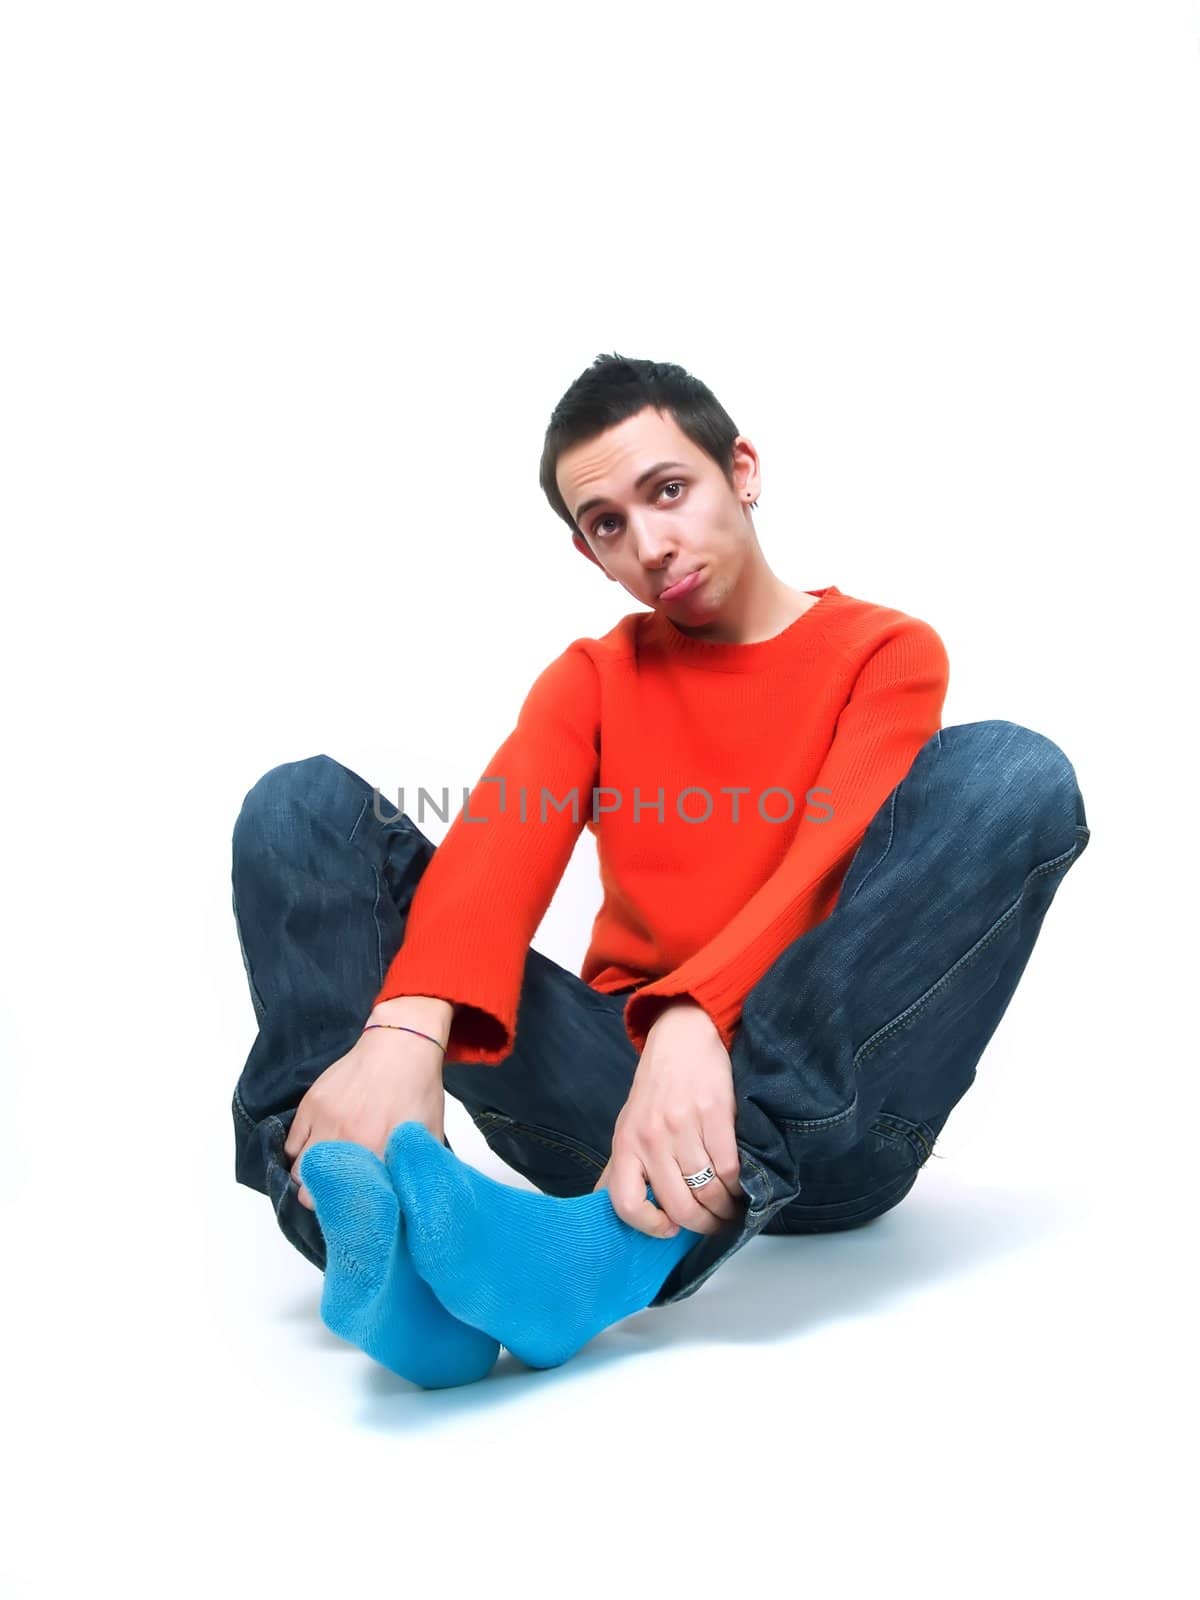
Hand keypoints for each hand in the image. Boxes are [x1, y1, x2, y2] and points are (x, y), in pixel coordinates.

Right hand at [283, 1027, 446, 1208]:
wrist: (401, 1047)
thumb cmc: (418, 1089)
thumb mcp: (429, 1134)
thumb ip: (417, 1169)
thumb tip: (414, 1197)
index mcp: (378, 1153)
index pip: (350, 1201)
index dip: (349, 1210)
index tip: (352, 1210)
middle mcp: (346, 1142)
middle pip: (314, 1194)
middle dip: (323, 1199)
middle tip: (335, 1194)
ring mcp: (324, 1123)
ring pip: (298, 1171)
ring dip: (308, 1178)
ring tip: (323, 1174)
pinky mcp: (311, 1105)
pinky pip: (290, 1143)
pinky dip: (297, 1152)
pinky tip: (313, 1150)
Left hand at [592, 999, 747, 1238]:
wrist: (682, 1039)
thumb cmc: (656, 1089)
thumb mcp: (628, 1126)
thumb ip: (621, 1169)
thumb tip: (605, 1208)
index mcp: (626, 1144)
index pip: (625, 1203)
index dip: (649, 1225)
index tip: (670, 1228)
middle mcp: (651, 1138)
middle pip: (679, 1205)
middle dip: (703, 1225)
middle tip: (714, 1224)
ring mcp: (683, 1126)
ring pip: (709, 1191)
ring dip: (725, 1208)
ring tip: (731, 1207)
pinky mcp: (714, 1113)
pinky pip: (730, 1168)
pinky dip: (738, 1186)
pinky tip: (738, 1184)